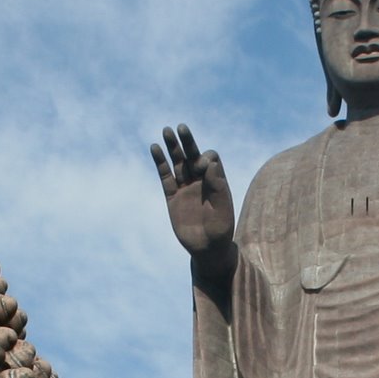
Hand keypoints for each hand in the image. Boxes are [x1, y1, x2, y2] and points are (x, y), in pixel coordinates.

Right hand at [152, 123, 235, 265]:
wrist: (207, 249)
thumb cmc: (221, 230)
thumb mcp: (223, 209)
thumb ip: (218, 185)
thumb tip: (209, 162)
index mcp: (216, 181)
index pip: (210, 159)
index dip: (205, 160)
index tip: (202, 170)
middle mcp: (200, 181)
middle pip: (193, 155)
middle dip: (187, 141)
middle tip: (181, 127)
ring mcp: (185, 188)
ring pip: (178, 163)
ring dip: (173, 147)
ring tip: (166, 130)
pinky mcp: (172, 197)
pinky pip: (165, 177)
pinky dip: (160, 163)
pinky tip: (155, 148)